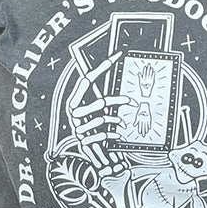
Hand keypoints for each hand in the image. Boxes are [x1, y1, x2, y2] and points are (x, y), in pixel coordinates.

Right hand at [67, 51, 133, 173]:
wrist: (85, 152)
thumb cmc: (91, 127)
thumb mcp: (94, 111)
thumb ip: (100, 100)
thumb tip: (116, 86)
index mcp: (74, 100)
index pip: (87, 80)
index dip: (102, 67)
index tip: (118, 55)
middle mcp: (73, 111)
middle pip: (100, 102)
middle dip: (118, 101)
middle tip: (133, 102)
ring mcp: (78, 126)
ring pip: (103, 119)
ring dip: (115, 120)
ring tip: (122, 123)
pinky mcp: (83, 140)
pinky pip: (102, 133)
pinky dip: (112, 134)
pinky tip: (119, 135)